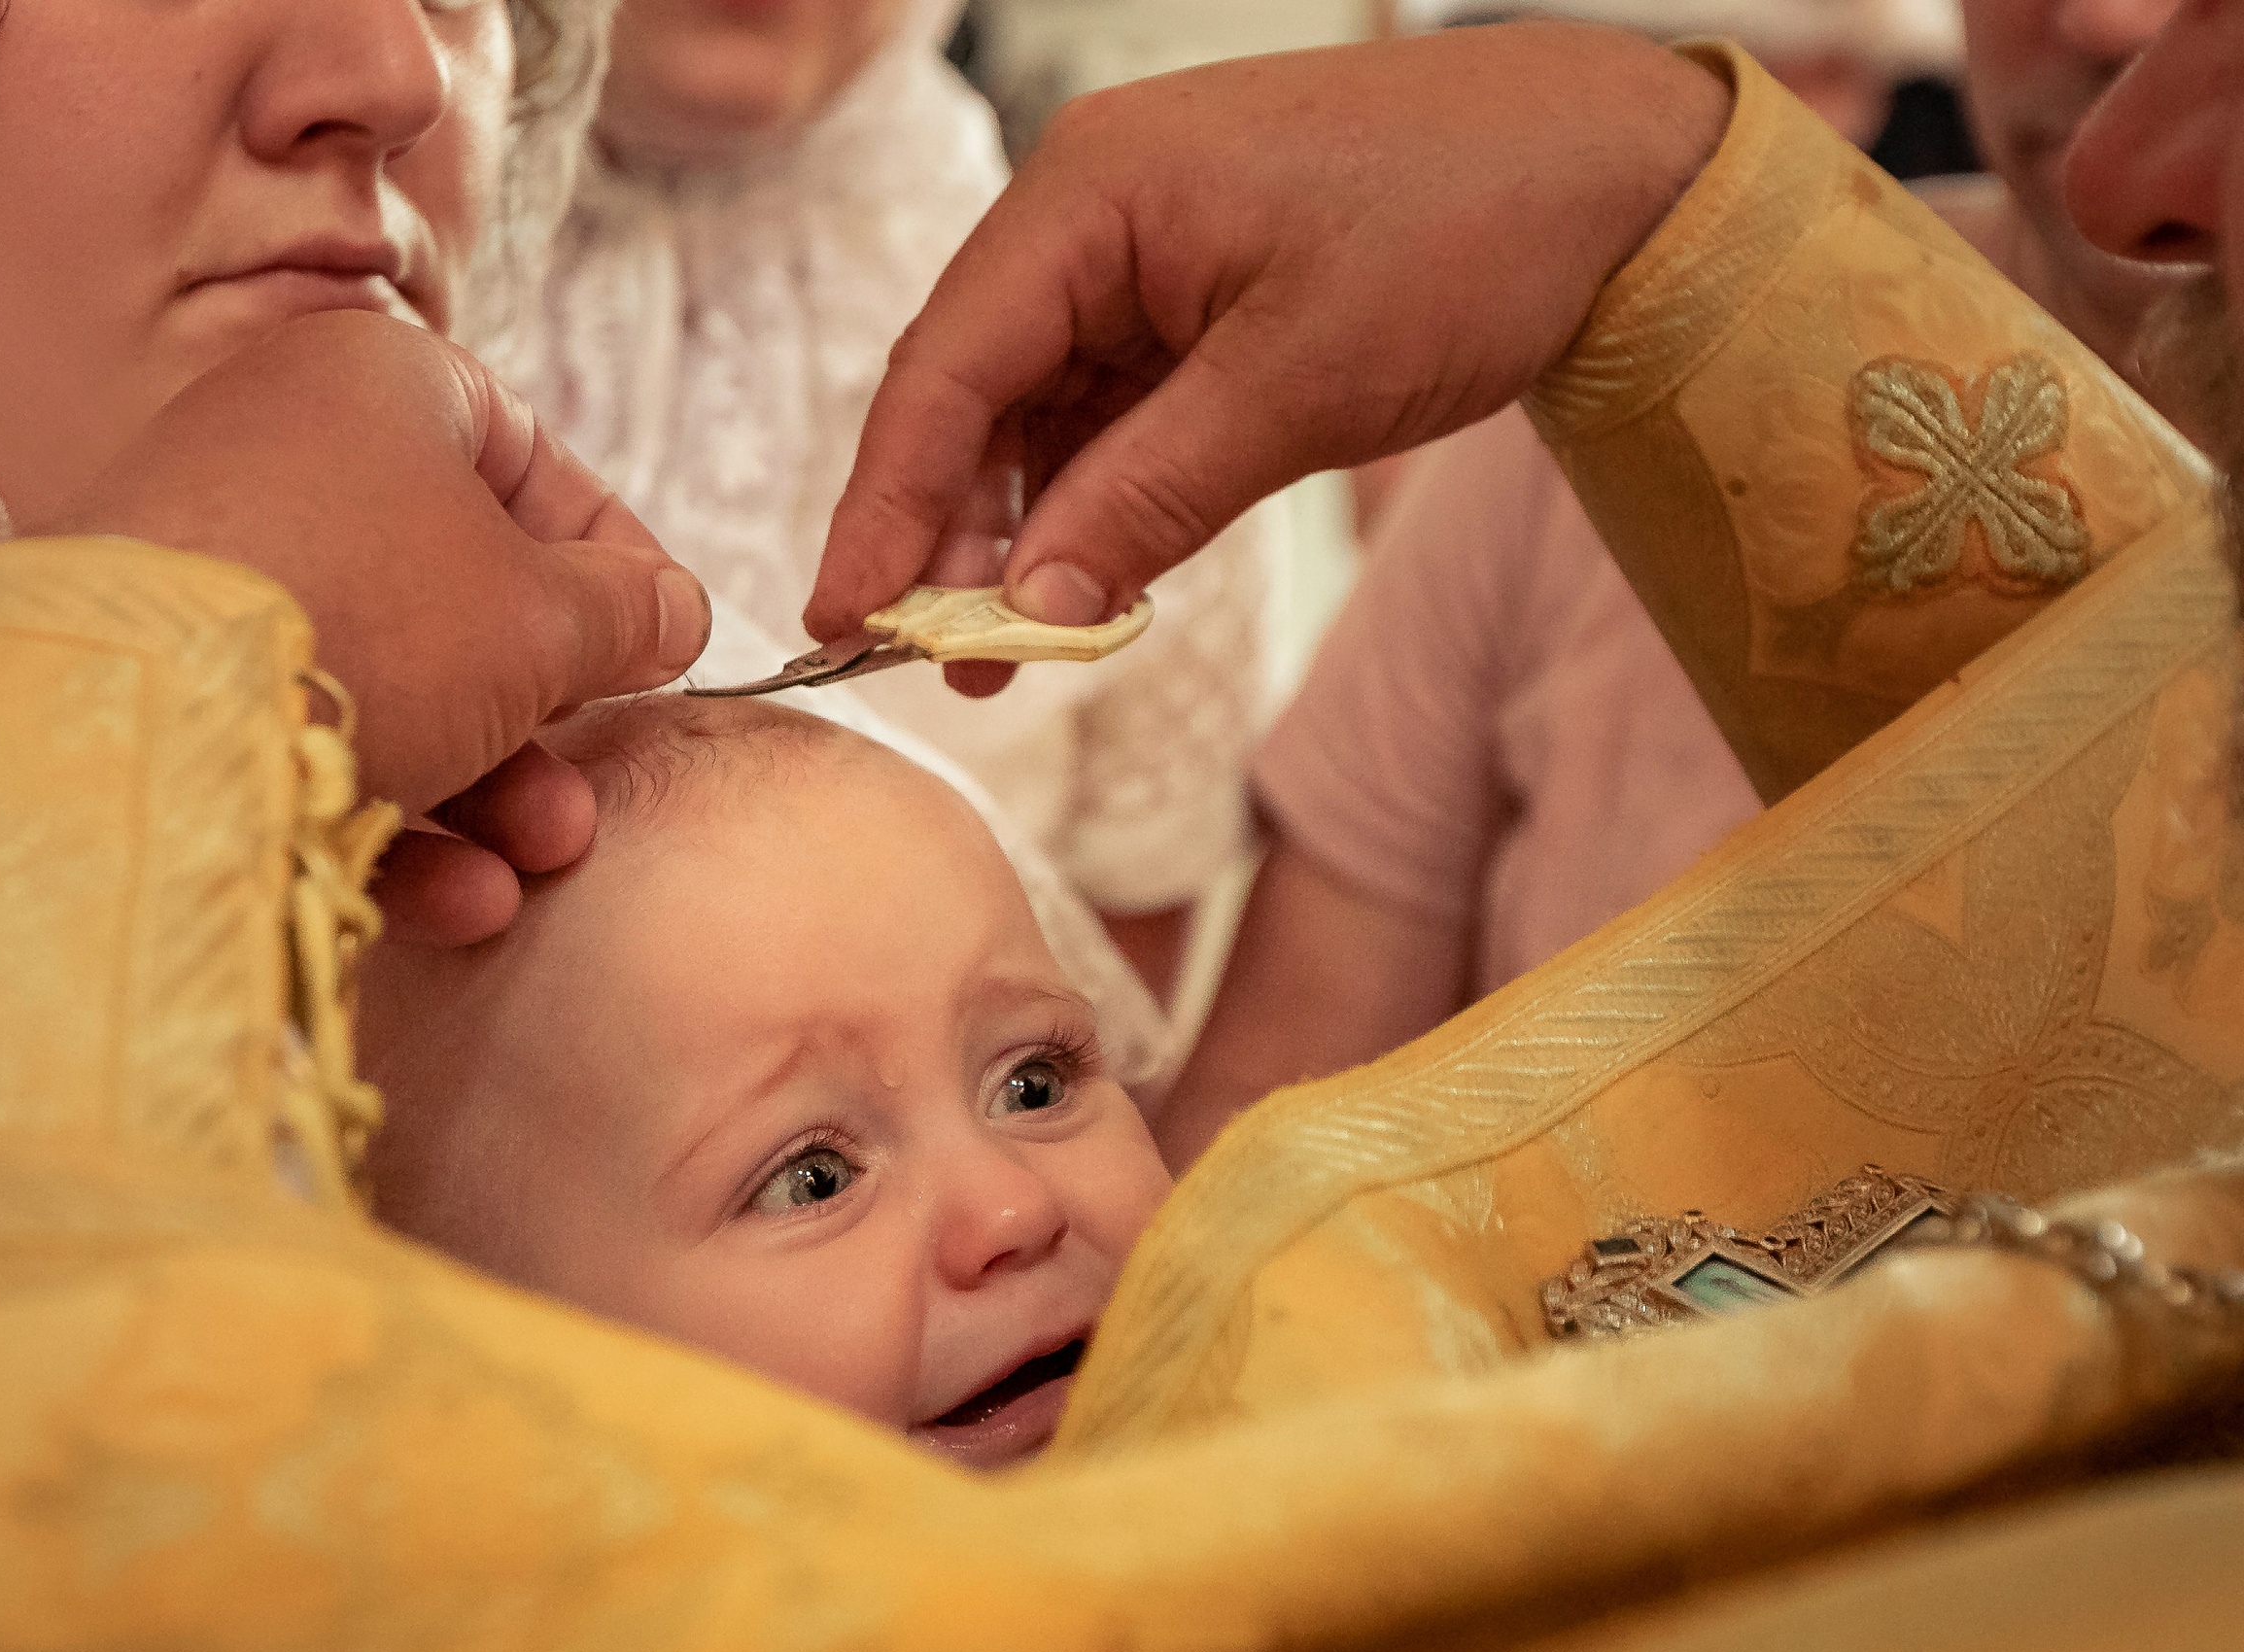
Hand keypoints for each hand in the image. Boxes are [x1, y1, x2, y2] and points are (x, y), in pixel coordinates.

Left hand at [48, 311, 709, 942]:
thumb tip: (674, 610)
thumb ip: (628, 611)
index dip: (614, 555)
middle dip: (546, 708)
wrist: (145, 718)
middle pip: (460, 586)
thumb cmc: (377, 622)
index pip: (529, 454)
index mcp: (378, 386)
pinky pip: (306, 731)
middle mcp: (284, 456)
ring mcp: (214, 567)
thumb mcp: (546, 616)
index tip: (663, 641)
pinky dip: (390, 809)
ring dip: (487, 783)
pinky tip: (455, 895)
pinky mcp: (165, 677)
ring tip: (536, 852)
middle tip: (587, 773)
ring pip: (391, 678)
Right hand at [805, 22, 1729, 667]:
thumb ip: (1146, 500)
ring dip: (1020, 526)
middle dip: (946, 531)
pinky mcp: (1196, 295)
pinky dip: (1093, 497)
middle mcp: (1092, 210)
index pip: (945, 366)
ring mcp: (1144, 252)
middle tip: (934, 662)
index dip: (885, 503)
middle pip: (972, 388)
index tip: (843, 616)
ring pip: (1037, 409)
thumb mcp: (1297, 385)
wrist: (1621, 176)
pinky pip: (1109, 406)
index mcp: (1091, 192)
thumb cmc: (1470, 230)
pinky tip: (1085, 579)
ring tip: (1009, 651)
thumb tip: (1028, 611)